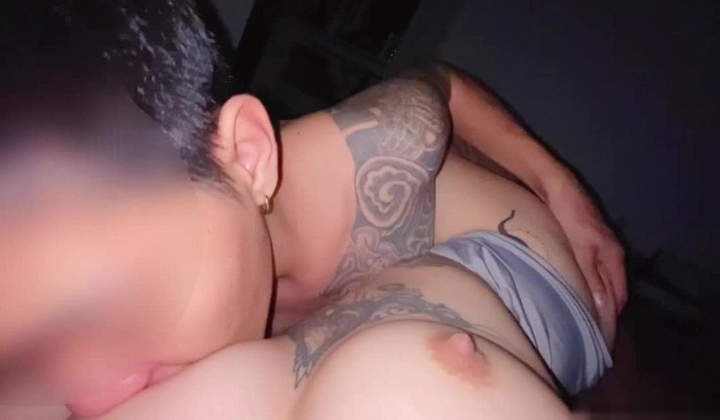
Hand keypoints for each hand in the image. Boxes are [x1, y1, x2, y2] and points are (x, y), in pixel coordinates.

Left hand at [544, 176, 626, 343]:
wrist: (552, 183)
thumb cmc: (566, 213)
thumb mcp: (579, 246)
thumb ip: (590, 276)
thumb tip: (601, 309)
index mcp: (612, 257)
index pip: (616, 300)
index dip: (609, 323)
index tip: (598, 345)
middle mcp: (608, 256)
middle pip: (611, 296)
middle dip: (603, 319)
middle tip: (587, 342)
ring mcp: (596, 250)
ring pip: (599, 287)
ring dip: (593, 306)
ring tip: (579, 327)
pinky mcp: (582, 246)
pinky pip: (589, 277)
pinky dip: (584, 292)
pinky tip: (571, 299)